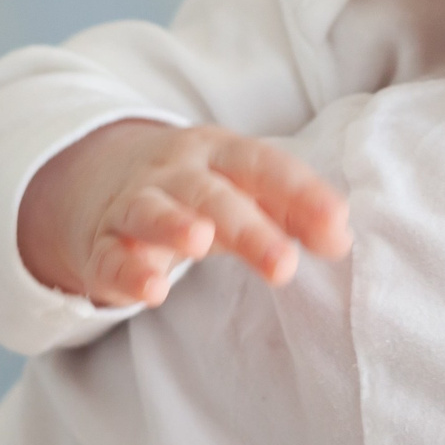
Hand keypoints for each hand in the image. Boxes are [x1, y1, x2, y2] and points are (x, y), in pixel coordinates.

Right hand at [17, 120, 350, 305]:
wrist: (106, 178)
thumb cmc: (202, 190)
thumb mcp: (248, 190)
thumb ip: (296, 214)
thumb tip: (341, 239)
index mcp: (221, 154)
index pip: (264, 165)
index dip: (301, 192)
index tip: (336, 223)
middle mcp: (176, 174)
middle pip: (214, 196)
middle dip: (250, 229)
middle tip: (284, 266)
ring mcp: (134, 205)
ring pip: (153, 212)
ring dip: (175, 225)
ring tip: (201, 242)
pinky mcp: (102, 246)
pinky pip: (111, 257)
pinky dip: (129, 274)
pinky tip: (152, 290)